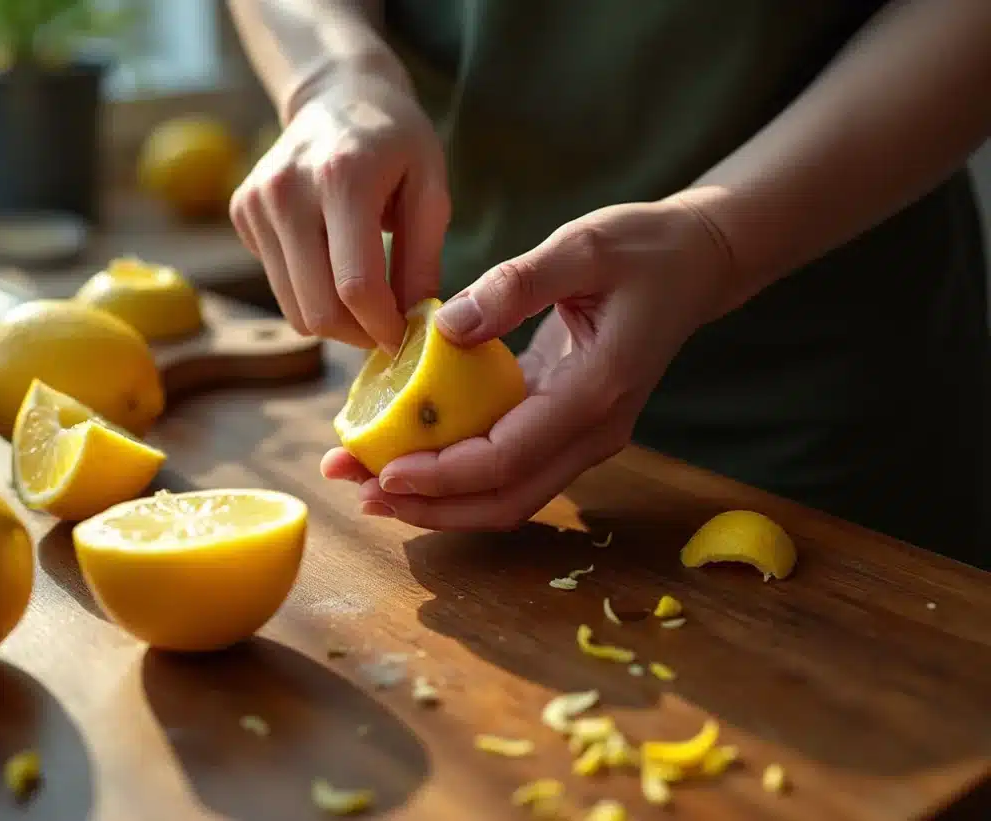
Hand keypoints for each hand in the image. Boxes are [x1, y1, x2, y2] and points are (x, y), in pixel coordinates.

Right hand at [229, 71, 450, 349]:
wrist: (337, 94)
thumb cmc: (395, 141)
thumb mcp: (430, 188)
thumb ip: (424, 259)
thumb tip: (416, 324)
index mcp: (341, 178)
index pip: (356, 286)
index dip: (384, 327)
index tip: (407, 338)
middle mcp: (287, 191)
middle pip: (317, 309)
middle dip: (359, 335)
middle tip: (387, 329)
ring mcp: (256, 203)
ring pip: (294, 309)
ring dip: (335, 322)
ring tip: (366, 301)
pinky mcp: (242, 213)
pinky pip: (279, 285)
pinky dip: (311, 291)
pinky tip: (332, 260)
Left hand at [321, 198, 734, 529]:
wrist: (696, 263)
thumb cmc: (643, 247)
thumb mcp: (582, 246)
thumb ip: (517, 285)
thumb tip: (446, 328)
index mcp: (596, 392)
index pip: (509, 457)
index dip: (443, 474)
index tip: (384, 470)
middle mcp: (593, 431)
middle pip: (505, 500)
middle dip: (429, 507)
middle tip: (359, 494)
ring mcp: (583, 436)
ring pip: (506, 496)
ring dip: (438, 502)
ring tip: (369, 488)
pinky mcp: (567, 427)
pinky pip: (509, 470)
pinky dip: (458, 476)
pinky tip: (410, 457)